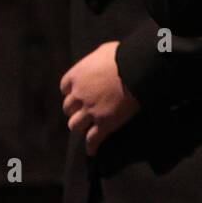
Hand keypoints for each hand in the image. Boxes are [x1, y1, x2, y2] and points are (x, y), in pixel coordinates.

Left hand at [60, 41, 140, 155]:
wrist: (137, 69)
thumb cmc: (123, 56)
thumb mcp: (104, 51)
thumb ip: (96, 59)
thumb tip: (100, 61)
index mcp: (76, 76)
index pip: (65, 88)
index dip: (72, 92)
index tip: (78, 94)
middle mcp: (79, 95)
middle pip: (68, 109)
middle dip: (75, 110)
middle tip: (84, 112)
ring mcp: (91, 111)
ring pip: (75, 126)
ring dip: (80, 127)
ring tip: (87, 129)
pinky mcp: (104, 124)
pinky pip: (92, 140)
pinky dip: (91, 147)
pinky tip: (92, 151)